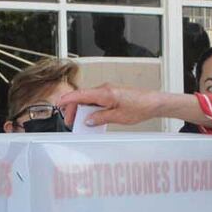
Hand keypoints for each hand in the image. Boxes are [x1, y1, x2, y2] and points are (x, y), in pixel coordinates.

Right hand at [59, 85, 209, 127]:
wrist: (154, 102)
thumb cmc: (139, 107)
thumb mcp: (118, 117)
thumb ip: (100, 118)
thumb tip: (87, 121)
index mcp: (104, 93)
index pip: (80, 94)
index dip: (67, 100)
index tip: (57, 105)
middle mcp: (104, 89)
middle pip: (81, 97)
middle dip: (73, 109)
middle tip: (70, 122)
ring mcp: (107, 91)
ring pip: (88, 98)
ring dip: (82, 109)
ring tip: (79, 122)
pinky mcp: (111, 94)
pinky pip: (96, 99)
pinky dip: (90, 108)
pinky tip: (91, 117)